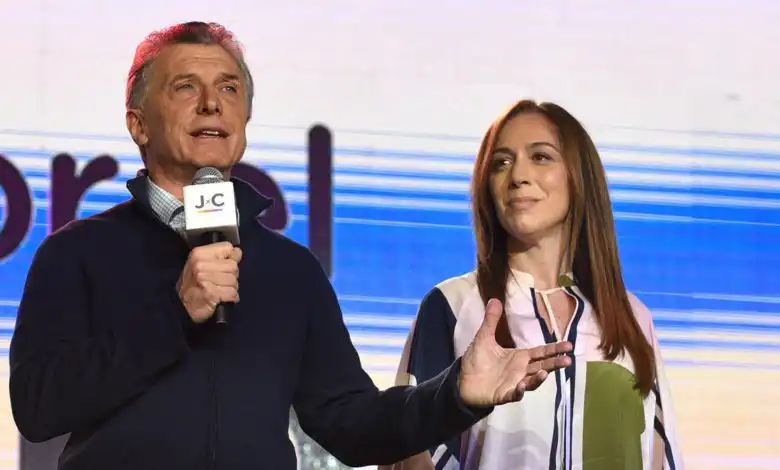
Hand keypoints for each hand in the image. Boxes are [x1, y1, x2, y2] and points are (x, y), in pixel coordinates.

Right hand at [177, 242, 241, 322]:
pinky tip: (222, 298)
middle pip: (233, 266)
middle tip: (220, 282)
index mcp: (199, 254)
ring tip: (220, 290)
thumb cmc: (193, 285)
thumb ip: (220, 257)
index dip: (230, 258)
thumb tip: (237, 252)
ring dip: (231, 288)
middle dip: (231, 276)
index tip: (223, 266)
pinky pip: (232, 293)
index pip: (227, 247)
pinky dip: (231, 298)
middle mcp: (201, 265)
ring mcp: (205, 279)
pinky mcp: (212, 293)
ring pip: (234, 280)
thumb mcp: (201, 265)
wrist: (181, 307)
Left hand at [458, 298, 572, 406]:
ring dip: (539, 378)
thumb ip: (491, 320)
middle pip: (542, 366)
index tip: (569, 345)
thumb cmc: (477, 360)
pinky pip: (515, 394)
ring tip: (546, 373)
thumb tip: (495, 299)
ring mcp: (514, 383)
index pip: (540, 352)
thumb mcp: (484, 337)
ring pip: (531, 381)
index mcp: (519, 357)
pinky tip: (522, 386)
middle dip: (554, 364)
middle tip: (568, 360)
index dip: (554, 349)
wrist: (462, 380)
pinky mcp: (504, 394)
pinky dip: (520, 391)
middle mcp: (521, 370)